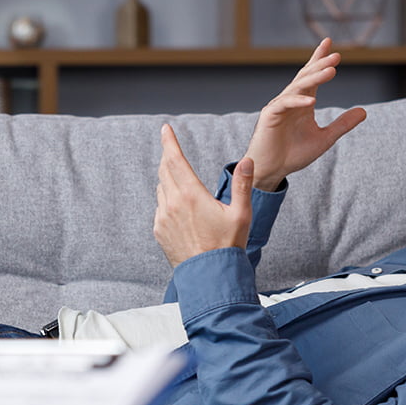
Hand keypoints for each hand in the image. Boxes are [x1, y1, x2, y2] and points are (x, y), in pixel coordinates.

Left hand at [153, 125, 252, 266]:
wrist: (209, 276)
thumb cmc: (228, 245)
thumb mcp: (241, 213)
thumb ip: (242, 185)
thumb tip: (246, 161)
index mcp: (191, 195)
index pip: (175, 159)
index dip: (169, 141)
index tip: (165, 128)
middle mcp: (172, 203)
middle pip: (165, 170)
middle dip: (169, 157)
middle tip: (174, 150)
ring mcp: (162, 217)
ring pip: (161, 188)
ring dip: (169, 179)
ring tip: (183, 183)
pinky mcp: (159, 230)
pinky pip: (160, 207)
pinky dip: (167, 200)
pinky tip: (181, 208)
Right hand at [243, 38, 366, 190]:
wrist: (272, 170)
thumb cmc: (293, 154)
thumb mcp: (325, 138)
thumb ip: (342, 124)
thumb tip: (364, 111)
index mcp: (302, 102)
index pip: (312, 76)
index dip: (319, 59)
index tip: (329, 43)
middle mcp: (290, 100)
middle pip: (306, 77)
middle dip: (320, 64)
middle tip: (336, 56)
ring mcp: (279, 106)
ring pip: (297, 86)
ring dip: (314, 78)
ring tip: (331, 71)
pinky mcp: (269, 116)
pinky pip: (284, 104)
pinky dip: (298, 101)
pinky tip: (311, 101)